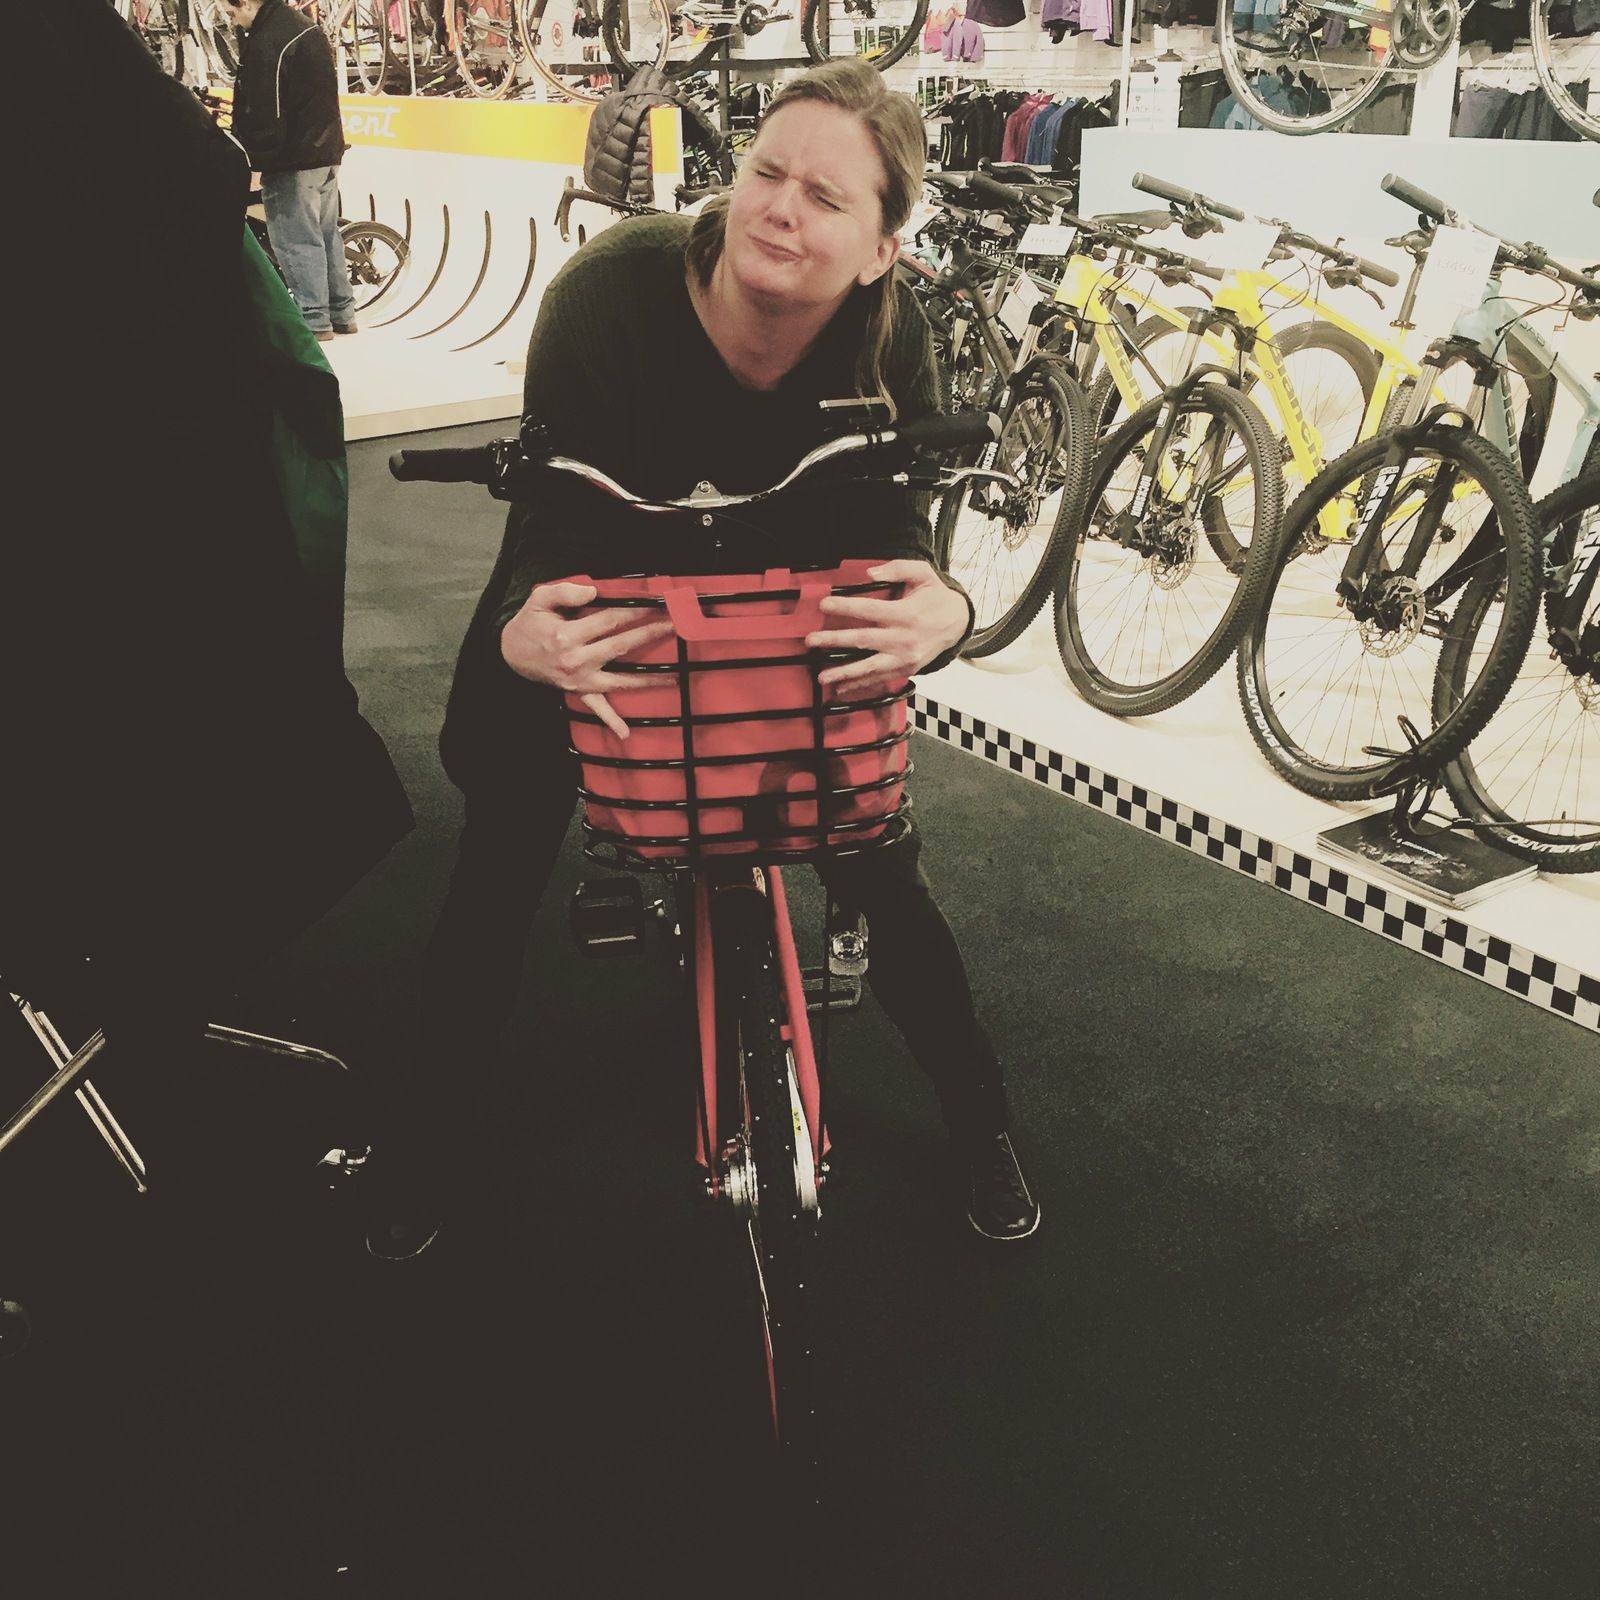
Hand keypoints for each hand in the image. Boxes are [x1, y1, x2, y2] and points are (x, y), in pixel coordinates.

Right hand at [500, 581, 675, 739]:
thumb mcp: (539, 599)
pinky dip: (610, 721)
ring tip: (675, 677)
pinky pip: (596, 708)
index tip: (657, 603)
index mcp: (568, 635)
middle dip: (650, 635)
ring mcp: (579, 679)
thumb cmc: (530, 623)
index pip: (610, 620)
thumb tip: (593, 591)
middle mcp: (577, 659)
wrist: (510, 654)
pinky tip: (625, 733)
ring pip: (620, 680)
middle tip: (675, 626)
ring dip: (649, 680)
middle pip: (621, 646)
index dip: (635, 611)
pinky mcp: (578, 691)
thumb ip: (565, 591)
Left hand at [804, 559, 971, 698]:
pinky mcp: (906, 670)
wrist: (958, 623)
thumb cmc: (936, 597)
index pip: (869, 610)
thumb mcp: (923, 574)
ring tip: (822, 677)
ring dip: (844, 673)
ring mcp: (904, 658)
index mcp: (906, 614)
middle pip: (864, 641)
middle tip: (811, 641)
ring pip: (869, 667)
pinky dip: (859, 685)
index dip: (845, 607)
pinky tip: (841, 688)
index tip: (824, 604)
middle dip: (835, 641)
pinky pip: (879, 679)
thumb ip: (898, 568)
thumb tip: (870, 573)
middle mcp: (903, 639)